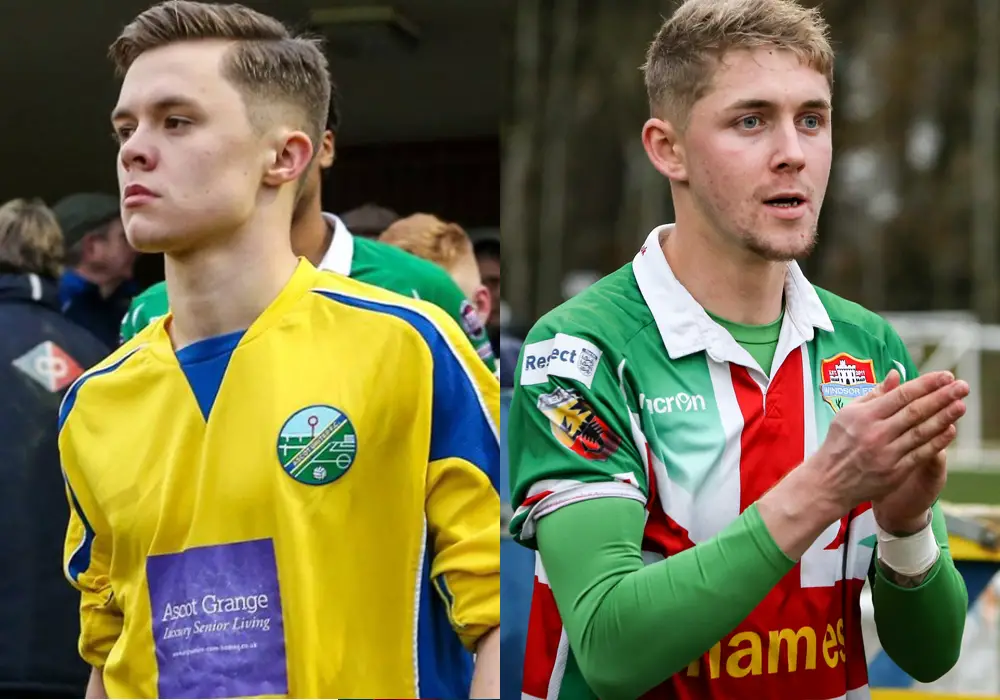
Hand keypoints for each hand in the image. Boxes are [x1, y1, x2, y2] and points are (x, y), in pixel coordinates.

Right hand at [804, 369, 966, 513]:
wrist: (829, 481)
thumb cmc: (839, 443)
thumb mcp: (848, 413)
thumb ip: (875, 394)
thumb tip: (896, 375)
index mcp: (864, 415)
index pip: (901, 395)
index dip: (926, 384)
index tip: (945, 376)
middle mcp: (876, 433)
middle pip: (915, 411)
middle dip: (941, 396)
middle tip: (962, 386)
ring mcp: (887, 453)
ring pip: (921, 431)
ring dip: (944, 417)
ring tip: (961, 404)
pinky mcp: (895, 471)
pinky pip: (921, 453)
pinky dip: (937, 441)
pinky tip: (950, 429)